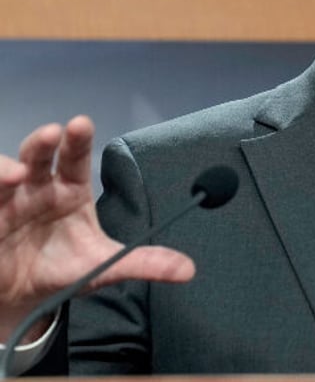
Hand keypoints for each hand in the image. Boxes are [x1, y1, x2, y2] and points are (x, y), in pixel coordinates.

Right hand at [0, 116, 194, 342]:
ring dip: (3, 169)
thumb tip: (188, 270)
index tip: (81, 123)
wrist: (27, 298)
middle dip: (41, 143)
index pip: (74, 158)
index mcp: (70, 190)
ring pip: (0, 176)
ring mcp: (7, 204)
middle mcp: (37, 189)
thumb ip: (144, 262)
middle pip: (37, 157)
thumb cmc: (66, 269)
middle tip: (50, 134)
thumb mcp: (106, 265)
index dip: (77, 140)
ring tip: (14, 175)